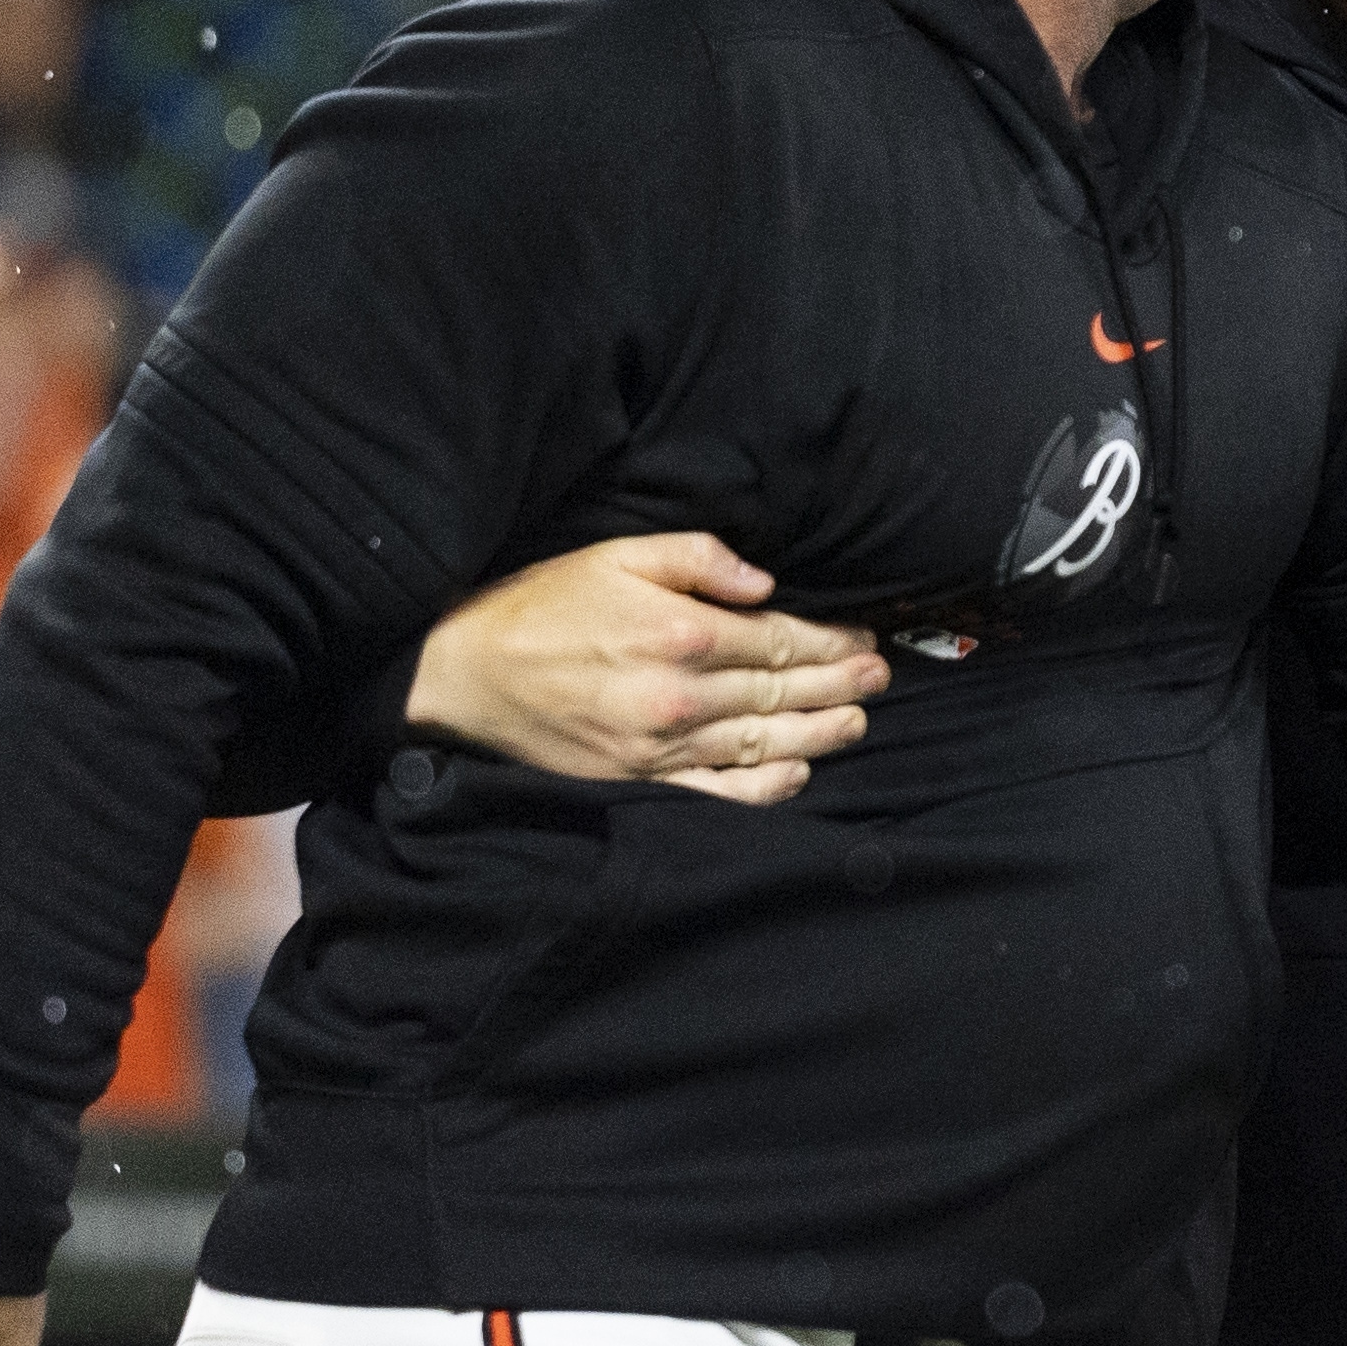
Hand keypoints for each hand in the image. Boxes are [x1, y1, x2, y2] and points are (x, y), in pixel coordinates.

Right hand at [408, 534, 886, 800]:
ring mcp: (662, 745)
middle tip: (880, 676)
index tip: (862, 637)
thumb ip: (698, 559)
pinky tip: (797, 773)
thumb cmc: (540, 605)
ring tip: (860, 721)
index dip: (828, 640)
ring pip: (763, 741)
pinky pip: (718, 789)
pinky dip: (764, 785)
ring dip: (820, 732)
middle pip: (781, 692)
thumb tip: (765, 582)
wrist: (466, 675)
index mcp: (682, 632)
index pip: (778, 639)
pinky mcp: (640, 778)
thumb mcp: (616, 555)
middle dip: (838, 683)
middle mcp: (681, 694)